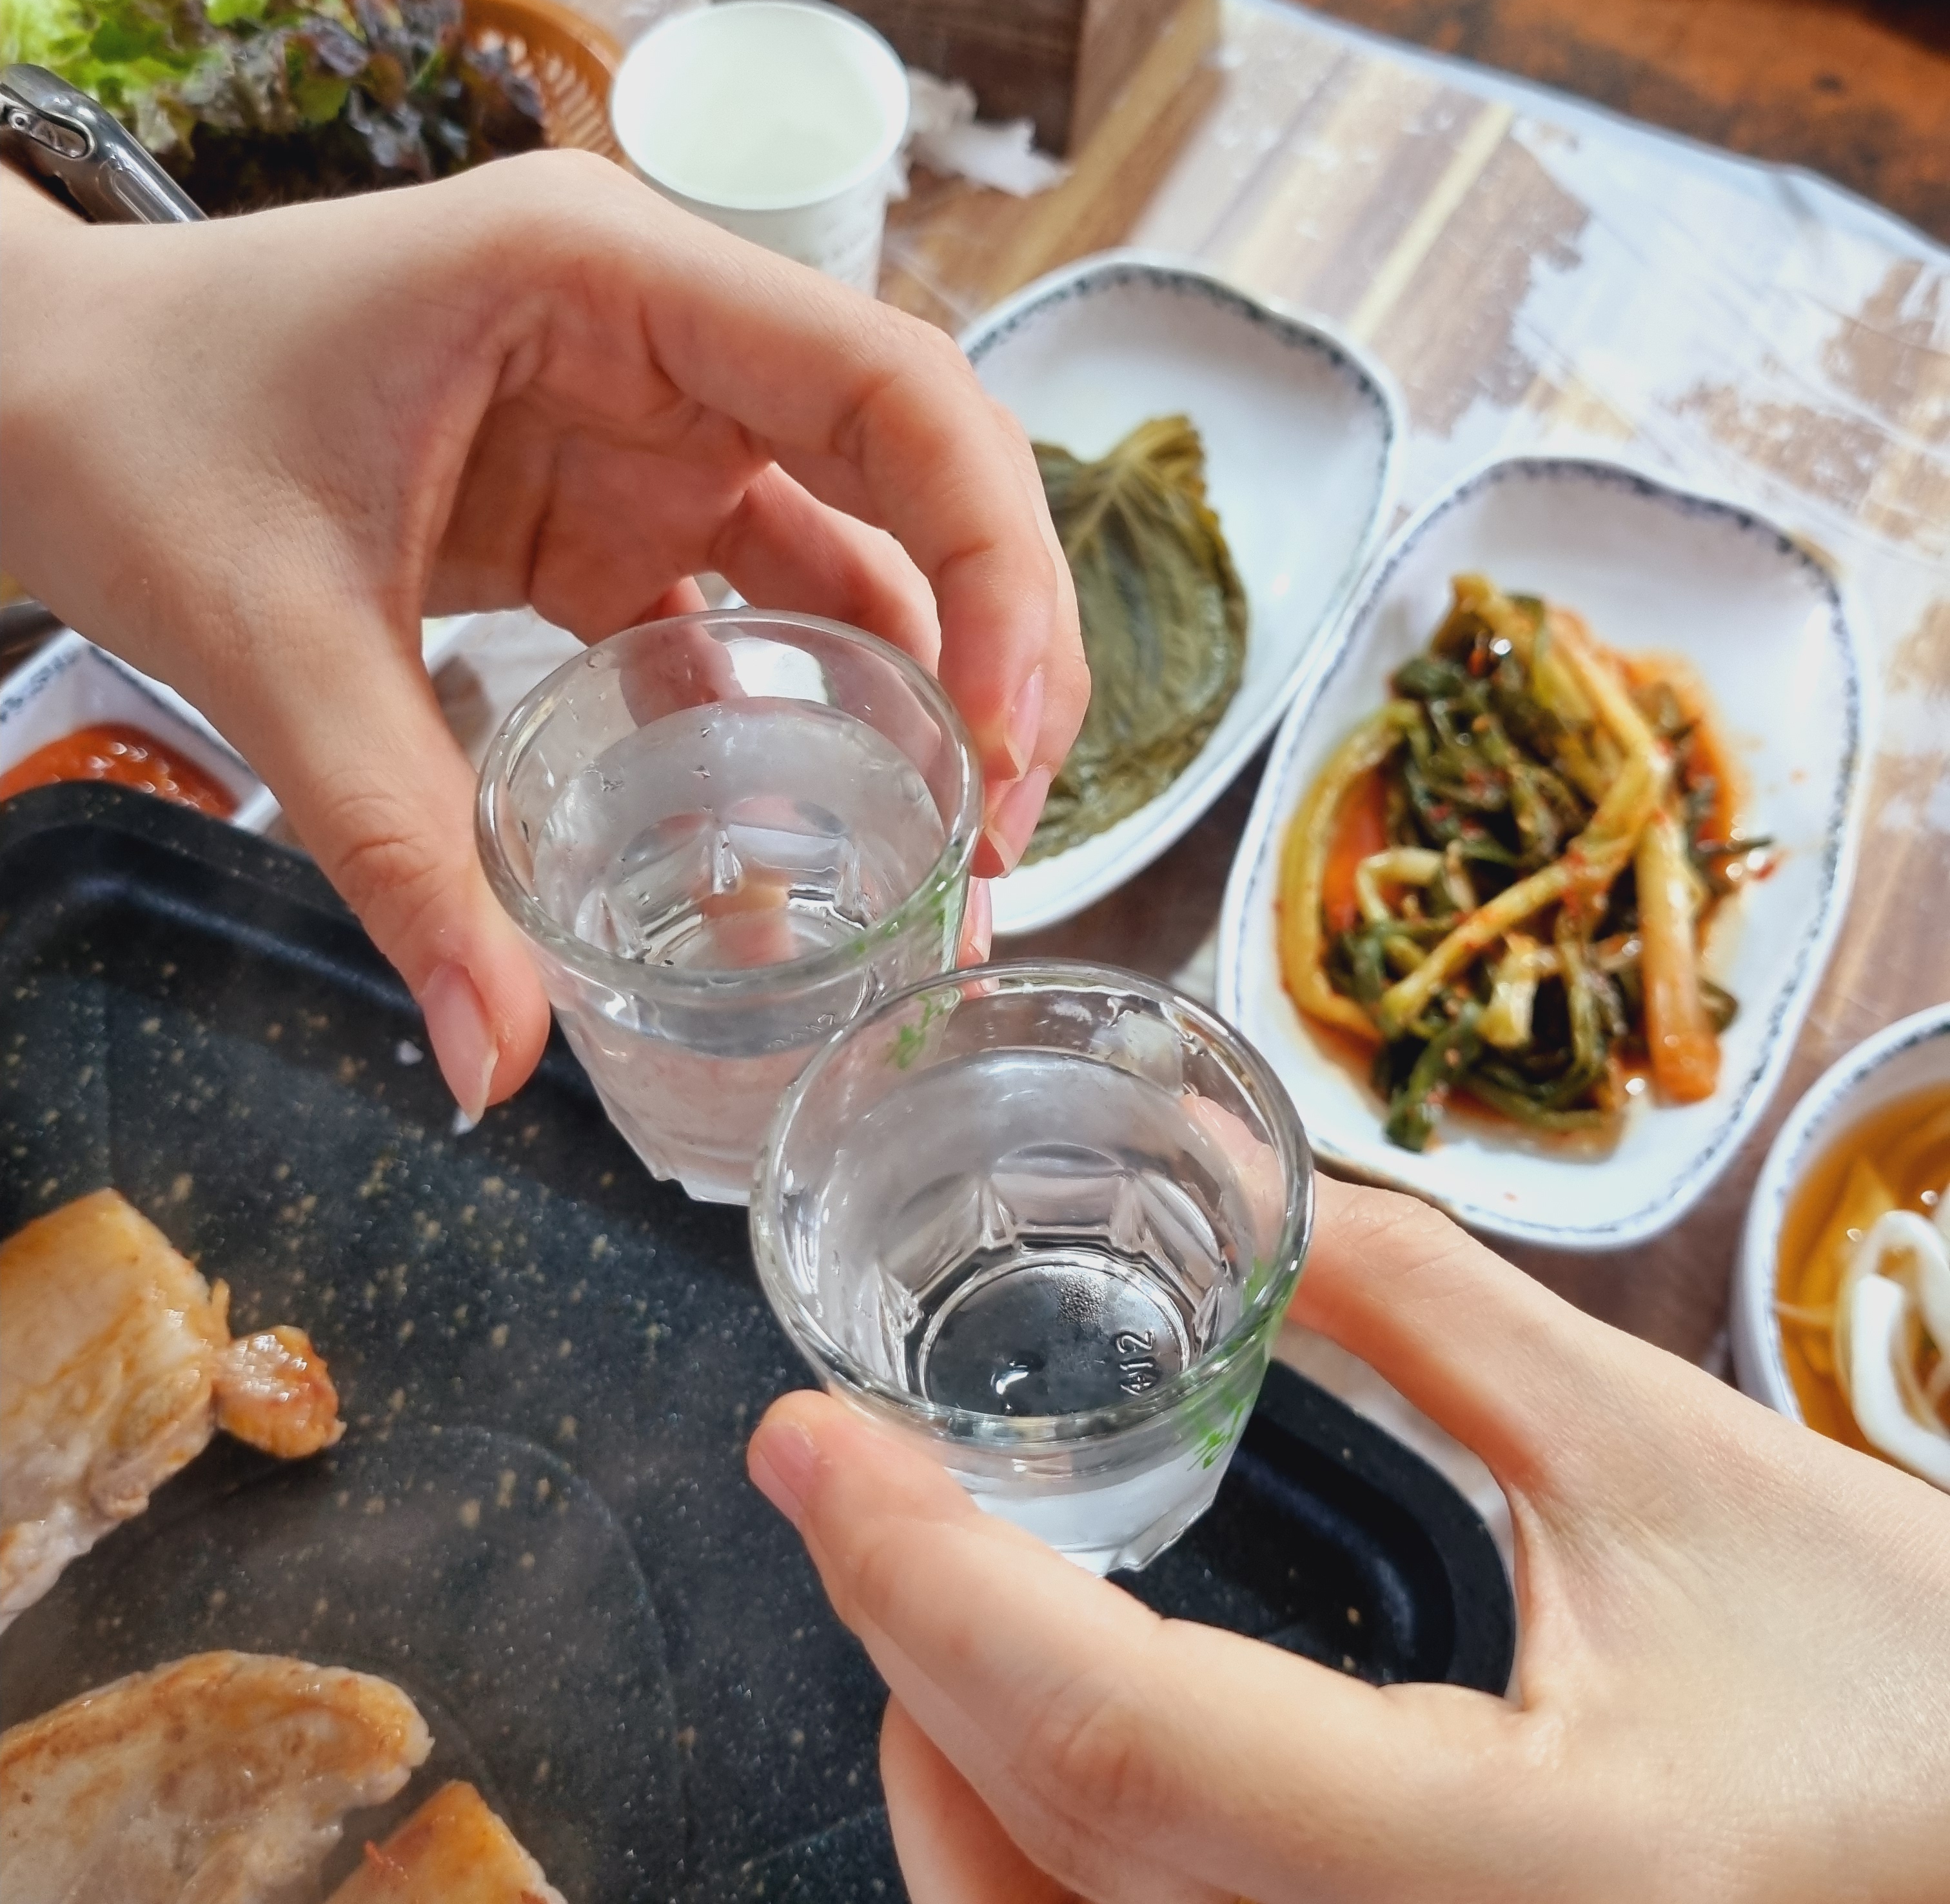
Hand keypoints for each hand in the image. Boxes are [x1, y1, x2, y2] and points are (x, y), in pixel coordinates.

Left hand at [0, 157, 1082, 1115]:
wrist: (41, 404)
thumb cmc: (136, 436)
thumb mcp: (272, 638)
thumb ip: (401, 851)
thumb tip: (491, 1062)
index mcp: (602, 281)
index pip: (886, 385)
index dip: (989, 556)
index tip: (1007, 732)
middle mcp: (660, 336)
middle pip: (916, 466)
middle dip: (996, 643)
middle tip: (1010, 828)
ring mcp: (650, 424)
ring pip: (862, 545)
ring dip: (928, 692)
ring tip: (963, 854)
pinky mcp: (620, 513)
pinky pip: (759, 611)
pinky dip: (810, 720)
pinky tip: (833, 837)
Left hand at [747, 1175, 1949, 1902]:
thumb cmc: (1920, 1696)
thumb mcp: (1678, 1469)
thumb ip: (1438, 1322)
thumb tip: (1268, 1220)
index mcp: (1507, 1878)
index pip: (1115, 1742)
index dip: (923, 1576)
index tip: (802, 1444)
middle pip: (1048, 1874)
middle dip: (905, 1665)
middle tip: (847, 1493)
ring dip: (952, 1790)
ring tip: (927, 1599)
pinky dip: (1041, 1865)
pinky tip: (1046, 1748)